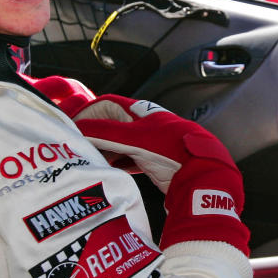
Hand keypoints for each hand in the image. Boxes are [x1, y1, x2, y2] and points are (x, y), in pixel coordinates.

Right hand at [73, 95, 248, 253]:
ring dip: (105, 151)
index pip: (108, 104)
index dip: (88, 112)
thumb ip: (106, 133)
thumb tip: (77, 129)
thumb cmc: (174, 150)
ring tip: (90, 161)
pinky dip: (118, 164)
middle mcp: (147, 126)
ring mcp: (152, 145)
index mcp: (142, 113)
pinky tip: (110, 173)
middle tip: (77, 146)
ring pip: (121, 144)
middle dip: (94, 134)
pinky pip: (131, 160)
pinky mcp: (157, 163)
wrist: (205, 173)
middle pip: (113, 126)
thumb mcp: (134, 139)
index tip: (72, 125)